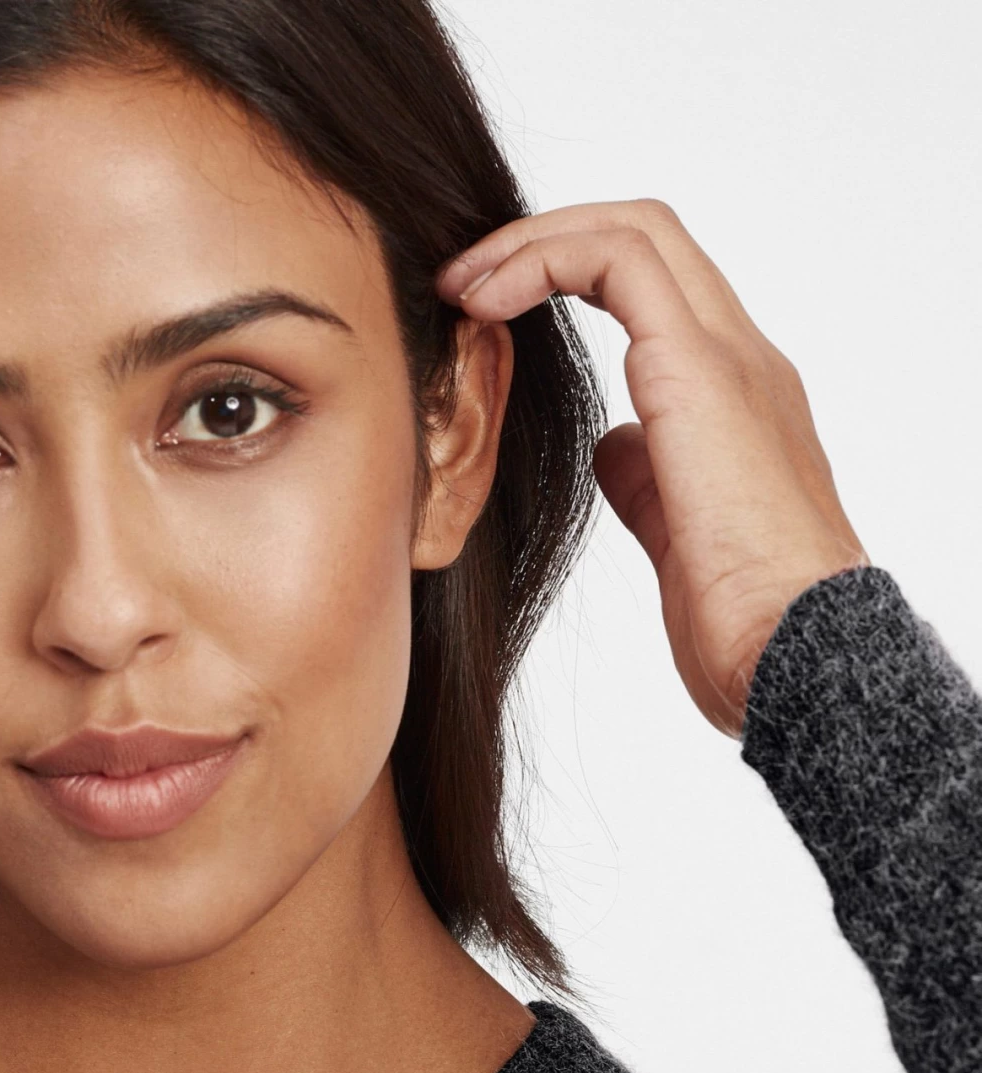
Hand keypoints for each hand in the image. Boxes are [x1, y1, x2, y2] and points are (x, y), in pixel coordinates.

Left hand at [437, 200, 869, 736]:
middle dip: (542, 241)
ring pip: (636, 230)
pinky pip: (622, 262)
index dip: (568, 276)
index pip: (657, 288)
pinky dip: (544, 259)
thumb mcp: (676, 536)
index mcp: (736, 397)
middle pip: (646, 238)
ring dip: (534, 242)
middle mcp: (743, 360)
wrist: (796, 656)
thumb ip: (647, 479)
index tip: (487, 314)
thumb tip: (613, 449)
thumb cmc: (747, 625)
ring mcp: (730, 359)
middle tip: (462, 283)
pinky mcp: (701, 372)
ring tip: (463, 286)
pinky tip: (485, 304)